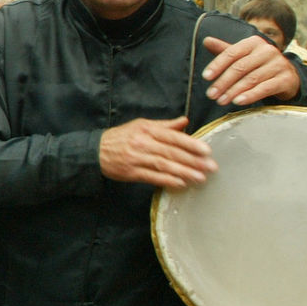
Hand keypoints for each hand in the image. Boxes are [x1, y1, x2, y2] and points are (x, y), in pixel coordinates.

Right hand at [98, 116, 217, 190]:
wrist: (95, 151)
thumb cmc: (121, 137)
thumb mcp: (141, 125)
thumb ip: (165, 125)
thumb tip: (185, 121)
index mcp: (147, 129)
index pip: (173, 137)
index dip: (191, 144)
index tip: (207, 151)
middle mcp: (143, 143)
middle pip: (171, 152)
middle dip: (193, 160)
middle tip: (211, 167)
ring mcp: (136, 158)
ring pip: (164, 165)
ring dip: (184, 172)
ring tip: (201, 178)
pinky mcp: (131, 172)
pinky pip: (152, 177)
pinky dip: (167, 181)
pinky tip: (181, 184)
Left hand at [200, 34, 299, 106]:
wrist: (288, 76)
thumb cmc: (260, 65)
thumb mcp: (243, 56)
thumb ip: (225, 50)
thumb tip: (206, 41)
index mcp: (254, 42)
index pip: (232, 53)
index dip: (217, 65)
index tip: (206, 77)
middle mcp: (267, 50)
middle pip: (240, 67)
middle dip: (223, 82)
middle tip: (211, 95)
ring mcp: (278, 64)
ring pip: (251, 79)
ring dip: (233, 91)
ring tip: (221, 101)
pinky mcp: (286, 79)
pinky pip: (265, 88)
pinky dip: (250, 95)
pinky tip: (238, 101)